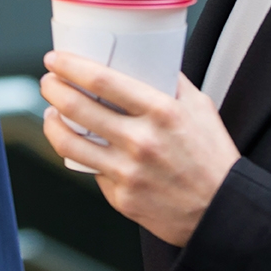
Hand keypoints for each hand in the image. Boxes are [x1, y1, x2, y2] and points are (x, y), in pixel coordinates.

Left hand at [39, 51, 240, 246]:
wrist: (222, 211)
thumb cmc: (212, 156)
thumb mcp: (200, 107)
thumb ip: (171, 82)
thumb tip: (145, 59)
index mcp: (161, 112)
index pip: (102, 81)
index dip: (70, 66)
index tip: (55, 58)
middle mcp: (141, 141)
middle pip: (77, 108)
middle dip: (52, 89)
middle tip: (48, 81)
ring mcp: (127, 172)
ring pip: (70, 143)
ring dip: (51, 123)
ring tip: (50, 113)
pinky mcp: (121, 198)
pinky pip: (91, 171)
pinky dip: (82, 155)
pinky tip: (80, 145)